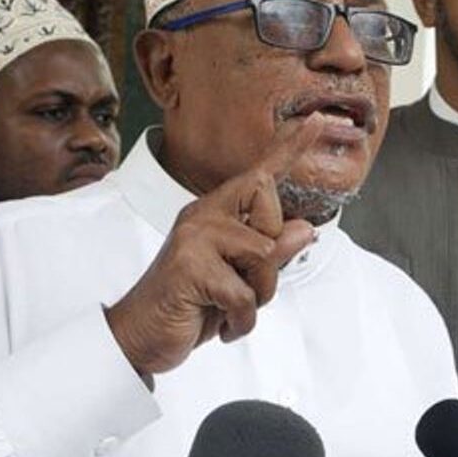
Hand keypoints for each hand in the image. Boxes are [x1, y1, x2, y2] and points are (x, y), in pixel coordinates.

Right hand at [106, 114, 325, 374]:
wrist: (140, 336)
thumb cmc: (191, 305)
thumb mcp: (240, 279)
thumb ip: (270, 253)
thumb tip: (305, 229)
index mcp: (216, 212)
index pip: (260, 175)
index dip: (290, 147)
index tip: (317, 120)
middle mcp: (203, 215)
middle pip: (272, 217)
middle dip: (272, 264)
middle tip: (241, 288)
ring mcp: (193, 238)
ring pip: (264, 256)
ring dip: (258, 295)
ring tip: (227, 307)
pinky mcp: (188, 267)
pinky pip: (243, 295)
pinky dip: (240, 321)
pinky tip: (220, 327)